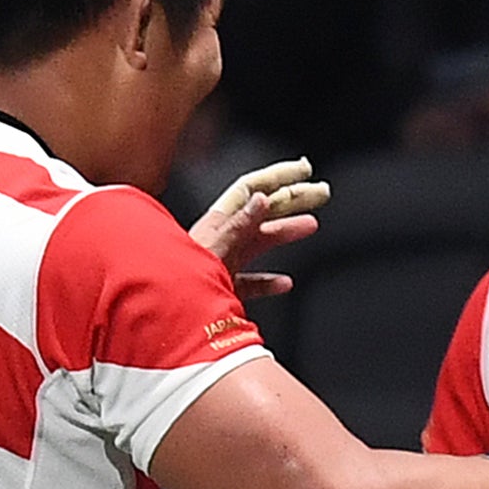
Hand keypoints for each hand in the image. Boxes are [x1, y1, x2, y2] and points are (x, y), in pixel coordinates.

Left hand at [188, 157, 330, 295]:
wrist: (169, 318)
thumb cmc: (180, 284)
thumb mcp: (215, 249)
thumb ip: (239, 225)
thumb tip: (261, 199)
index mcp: (218, 223)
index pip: (251, 189)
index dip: (279, 177)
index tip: (304, 171)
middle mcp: (222, 238)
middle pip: (262, 212)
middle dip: (292, 200)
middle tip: (319, 193)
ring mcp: (224, 262)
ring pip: (261, 242)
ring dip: (287, 231)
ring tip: (310, 225)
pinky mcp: (224, 287)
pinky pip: (252, 281)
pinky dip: (269, 281)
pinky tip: (284, 283)